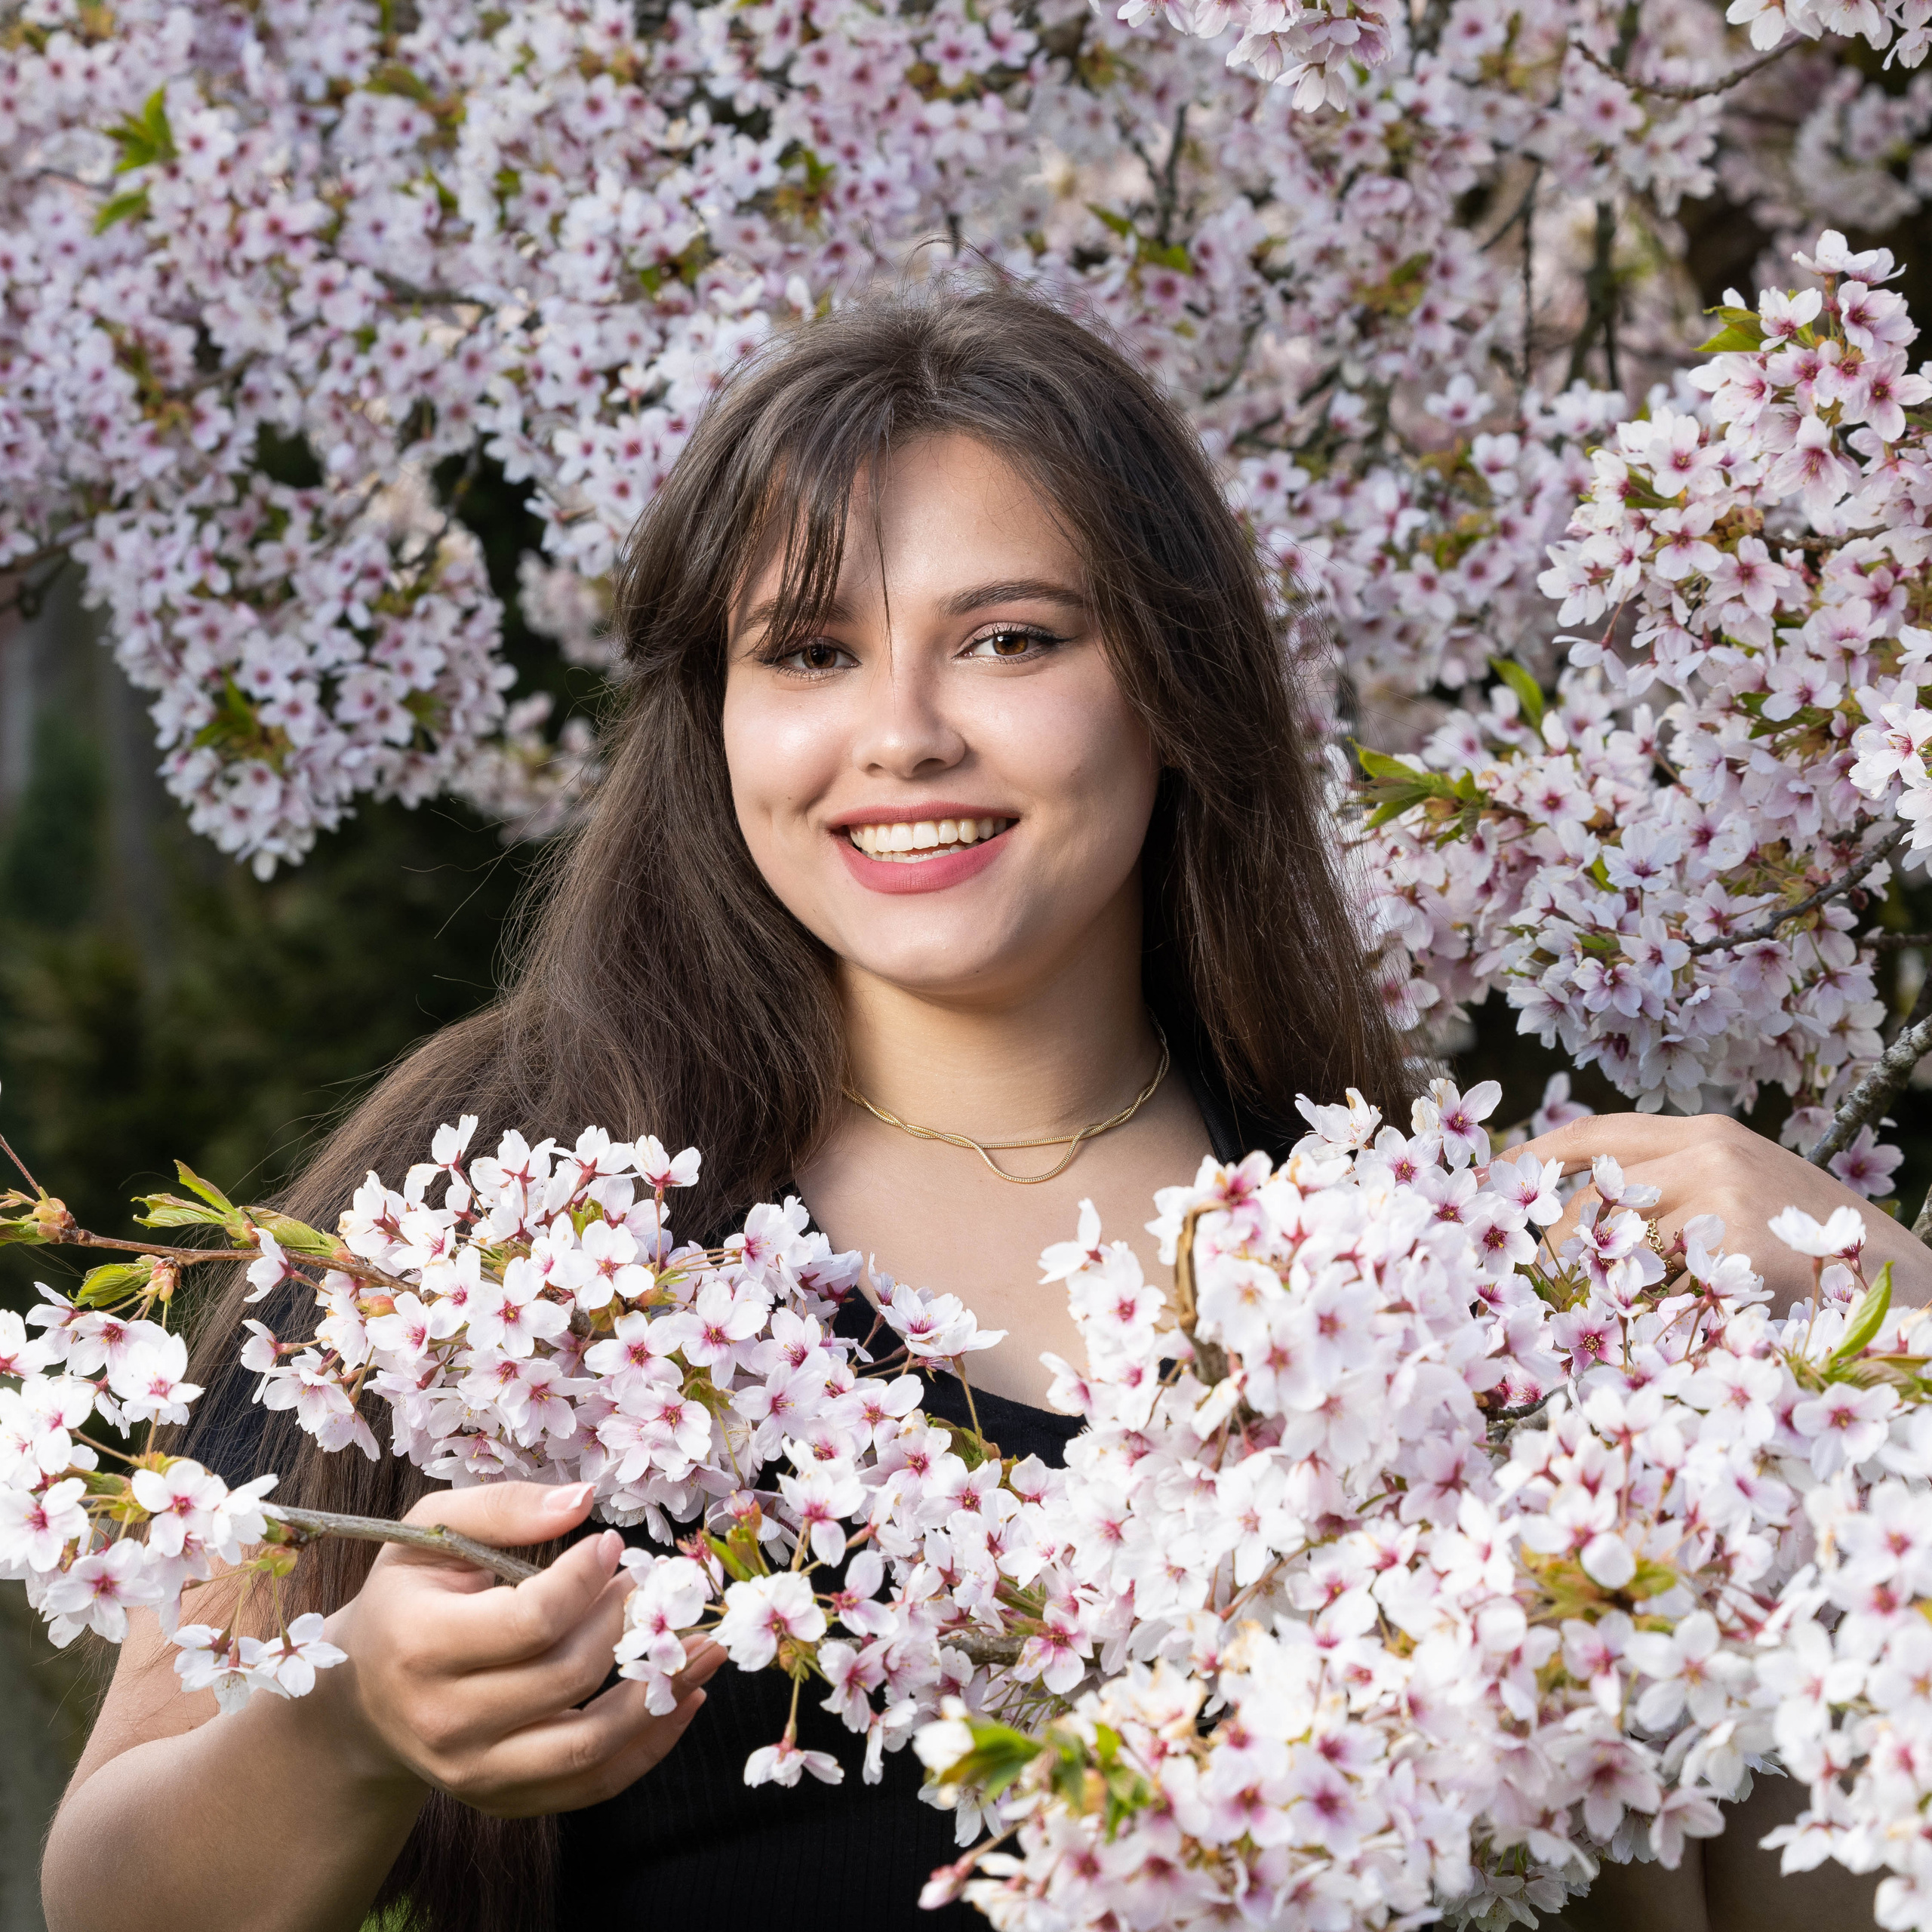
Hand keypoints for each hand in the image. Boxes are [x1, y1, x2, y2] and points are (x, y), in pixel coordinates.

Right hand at [314, 1480, 722, 1817]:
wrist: (365, 1693)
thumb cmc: (409, 1595)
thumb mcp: (433, 1531)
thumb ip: (504, 1508)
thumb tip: (582, 1502)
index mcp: (419, 1644)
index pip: (531, 1620)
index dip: (586, 1577)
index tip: (611, 1545)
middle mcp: (442, 1721)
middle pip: (566, 1677)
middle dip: (623, 1624)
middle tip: (646, 1586)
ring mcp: (472, 1773)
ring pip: (588, 1745)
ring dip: (660, 1695)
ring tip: (702, 1647)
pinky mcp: (503, 1800)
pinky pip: (591, 1786)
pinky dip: (650, 1746)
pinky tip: (685, 1699)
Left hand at [1510, 1112, 1931, 1311]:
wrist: (1908, 1280)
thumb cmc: (1815, 1249)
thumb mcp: (1747, 1193)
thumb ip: (1677, 1192)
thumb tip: (1577, 1224)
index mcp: (1707, 1133)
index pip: (1596, 1134)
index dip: (1531, 1158)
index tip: (1481, 1185)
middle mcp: (1708, 1152)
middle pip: (1590, 1199)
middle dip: (1549, 1249)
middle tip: (1520, 1289)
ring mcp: (1722, 1196)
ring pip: (1616, 1250)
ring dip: (1590, 1294)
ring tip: (1579, 1323)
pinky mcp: (1735, 1248)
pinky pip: (1659, 1292)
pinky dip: (1641, 1321)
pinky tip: (1645, 1342)